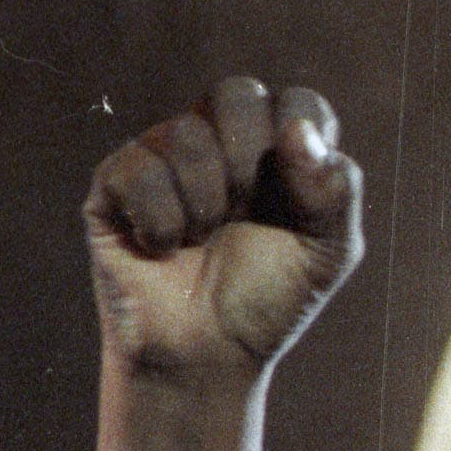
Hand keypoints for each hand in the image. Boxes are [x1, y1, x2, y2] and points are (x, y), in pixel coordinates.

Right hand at [86, 78, 363, 450]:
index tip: (299, 195)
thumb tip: (298, 130)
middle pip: (237, 94)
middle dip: (248, 160)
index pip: (297, 103)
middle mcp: (220, 143)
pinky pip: (138, 169)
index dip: (300, 139)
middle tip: (244, 212)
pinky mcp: (115, 183)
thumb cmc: (268, 301)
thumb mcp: (327, 253)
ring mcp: (164, 157)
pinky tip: (164, 248)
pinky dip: (161, 221)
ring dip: (205, 202)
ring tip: (202, 241)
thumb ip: (335, 190)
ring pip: (185, 134)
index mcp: (278, 153)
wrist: (207, 356)